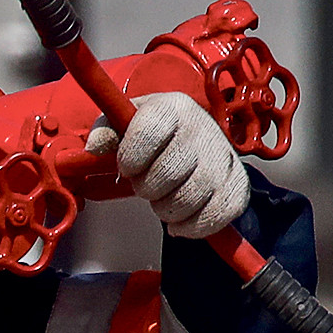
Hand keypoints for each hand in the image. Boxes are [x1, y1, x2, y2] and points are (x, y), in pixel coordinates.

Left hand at [85, 92, 248, 238]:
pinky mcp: (237, 184)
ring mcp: (223, 157)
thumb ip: (105, 132)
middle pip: (168, 171)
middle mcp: (202, 128)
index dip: (131, 157)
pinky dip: (192, 225)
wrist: (191, 139)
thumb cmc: (152, 133)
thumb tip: (95, 148)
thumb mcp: (123, 122)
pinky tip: (180, 218)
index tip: (126, 166)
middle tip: (145, 184)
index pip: (149, 131)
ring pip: (190, 198)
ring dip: (166, 208)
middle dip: (146, 186)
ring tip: (163, 198)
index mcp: (171, 107)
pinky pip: (216, 215)